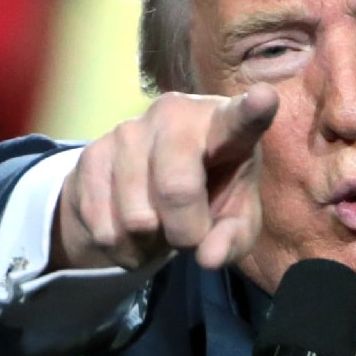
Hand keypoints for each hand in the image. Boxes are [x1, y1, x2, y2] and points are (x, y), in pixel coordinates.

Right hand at [51, 84, 278, 271]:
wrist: (145, 188)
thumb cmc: (209, 195)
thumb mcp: (234, 220)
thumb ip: (232, 238)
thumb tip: (209, 257)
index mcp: (225, 124)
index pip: (240, 118)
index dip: (253, 110)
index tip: (265, 98)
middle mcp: (175, 114)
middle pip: (177, 188)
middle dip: (185, 232)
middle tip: (189, 234)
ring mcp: (129, 129)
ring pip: (137, 218)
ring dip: (150, 242)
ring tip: (158, 225)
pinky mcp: (91, 153)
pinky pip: (104, 226)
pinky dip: (121, 248)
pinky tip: (131, 230)